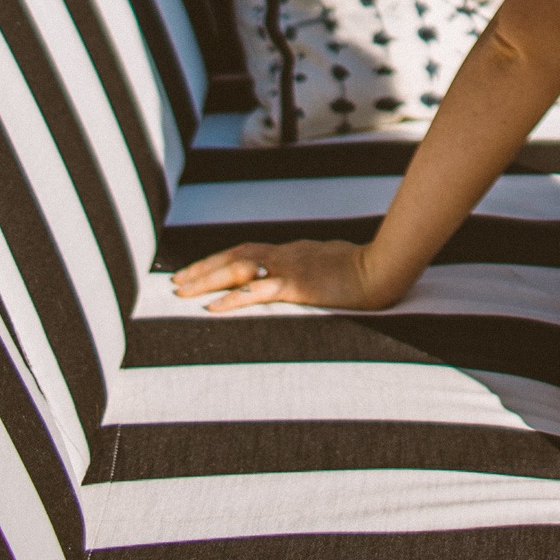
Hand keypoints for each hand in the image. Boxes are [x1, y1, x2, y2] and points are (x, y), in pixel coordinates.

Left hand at [170, 237, 398, 314]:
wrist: (383, 268)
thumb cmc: (365, 267)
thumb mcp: (335, 263)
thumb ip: (318, 266)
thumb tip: (313, 273)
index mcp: (293, 251)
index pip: (248, 252)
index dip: (220, 260)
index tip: (197, 271)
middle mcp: (285, 254)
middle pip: (235, 256)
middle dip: (203, 268)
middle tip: (176, 281)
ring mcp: (290, 267)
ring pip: (239, 269)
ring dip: (207, 280)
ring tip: (182, 292)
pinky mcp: (296, 285)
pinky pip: (258, 291)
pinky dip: (232, 299)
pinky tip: (213, 307)